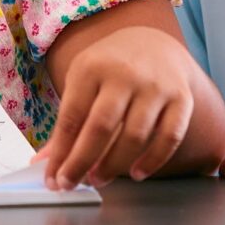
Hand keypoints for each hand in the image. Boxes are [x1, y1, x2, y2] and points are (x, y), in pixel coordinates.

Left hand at [37, 27, 201, 189]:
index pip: (71, 117)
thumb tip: (43, 164)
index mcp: (92, 67)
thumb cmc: (110, 69)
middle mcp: (125, 74)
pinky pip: (170, 137)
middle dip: (83, 162)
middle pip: (101, 127)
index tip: (55, 178)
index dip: (61, 153)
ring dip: (114, 165)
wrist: (154, 42)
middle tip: (73, 183)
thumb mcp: (81, 82)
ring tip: (99, 179)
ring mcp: (155, 86)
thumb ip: (67, 122)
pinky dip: (154, 161)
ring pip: (135, 136)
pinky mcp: (181, 99)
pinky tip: (137, 173)